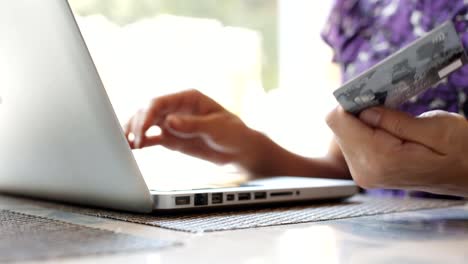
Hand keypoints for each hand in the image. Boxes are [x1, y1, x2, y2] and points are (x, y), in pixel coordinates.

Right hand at [124, 89, 259, 165]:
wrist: (239, 151)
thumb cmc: (234, 133)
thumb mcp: (217, 128)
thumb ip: (193, 125)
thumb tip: (169, 121)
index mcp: (188, 98)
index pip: (160, 102)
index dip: (147, 114)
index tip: (143, 129)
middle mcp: (176, 108)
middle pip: (148, 111)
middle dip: (138, 124)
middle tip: (136, 141)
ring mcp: (172, 123)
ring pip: (146, 123)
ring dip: (135, 131)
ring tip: (127, 143)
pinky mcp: (171, 137)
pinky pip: (152, 137)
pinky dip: (141, 141)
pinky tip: (133, 147)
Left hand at [326, 106, 467, 196]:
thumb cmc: (463, 153)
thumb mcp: (438, 129)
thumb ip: (395, 120)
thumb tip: (363, 110)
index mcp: (379, 159)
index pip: (338, 120)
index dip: (351, 101)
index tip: (370, 92)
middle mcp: (365, 171)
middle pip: (338, 126)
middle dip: (359, 111)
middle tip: (387, 105)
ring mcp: (364, 174)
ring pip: (344, 133)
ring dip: (364, 121)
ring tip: (394, 121)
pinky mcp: (367, 172)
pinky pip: (354, 143)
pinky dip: (368, 131)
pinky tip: (390, 130)